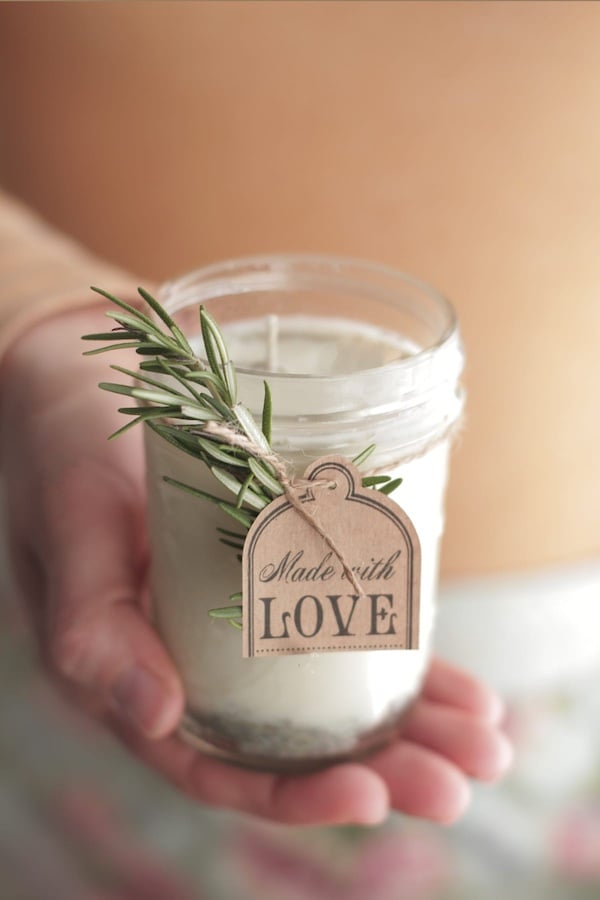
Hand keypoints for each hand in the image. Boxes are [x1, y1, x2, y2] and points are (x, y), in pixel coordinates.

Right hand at [1, 307, 511, 826]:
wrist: (85, 376)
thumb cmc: (63, 446)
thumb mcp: (70, 526)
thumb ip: (95, 624)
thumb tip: (154, 719)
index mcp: (132, 673)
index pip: (215, 763)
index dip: (291, 793)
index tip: (370, 795)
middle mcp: (191, 660)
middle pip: (291, 744)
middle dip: (381, 765)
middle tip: (461, 776)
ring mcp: (237, 619)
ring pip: (327, 699)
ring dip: (410, 723)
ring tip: (488, 737)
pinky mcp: (273, 571)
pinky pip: (339, 628)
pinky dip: (402, 660)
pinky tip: (458, 677)